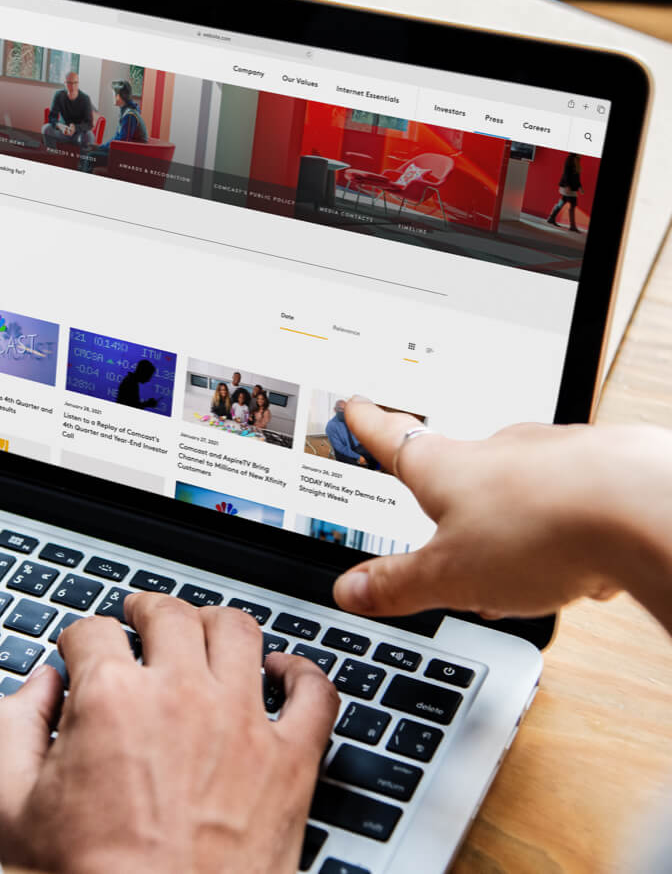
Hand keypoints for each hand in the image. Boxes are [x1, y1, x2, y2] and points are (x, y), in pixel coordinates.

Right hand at [0, 594, 338, 873]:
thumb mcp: (11, 811)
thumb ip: (10, 729)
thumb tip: (36, 686)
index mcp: (112, 701)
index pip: (93, 631)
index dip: (80, 637)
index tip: (82, 648)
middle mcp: (181, 697)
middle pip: (169, 613)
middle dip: (146, 609)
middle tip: (140, 617)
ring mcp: (242, 724)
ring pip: (238, 631)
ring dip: (215, 621)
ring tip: (202, 629)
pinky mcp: (290, 761)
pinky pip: (315, 693)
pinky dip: (303, 672)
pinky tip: (282, 672)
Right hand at [333, 400, 671, 623]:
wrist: (642, 508)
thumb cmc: (540, 529)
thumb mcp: (449, 575)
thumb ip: (397, 584)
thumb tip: (351, 590)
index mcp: (446, 468)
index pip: (392, 439)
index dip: (367, 425)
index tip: (355, 405)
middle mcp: (496, 451)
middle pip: (459, 464)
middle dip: (450, 491)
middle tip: (441, 518)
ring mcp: (550, 455)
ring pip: (518, 485)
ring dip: (511, 516)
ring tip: (519, 561)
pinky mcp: (600, 469)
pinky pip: (570, 500)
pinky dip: (566, 529)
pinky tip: (577, 563)